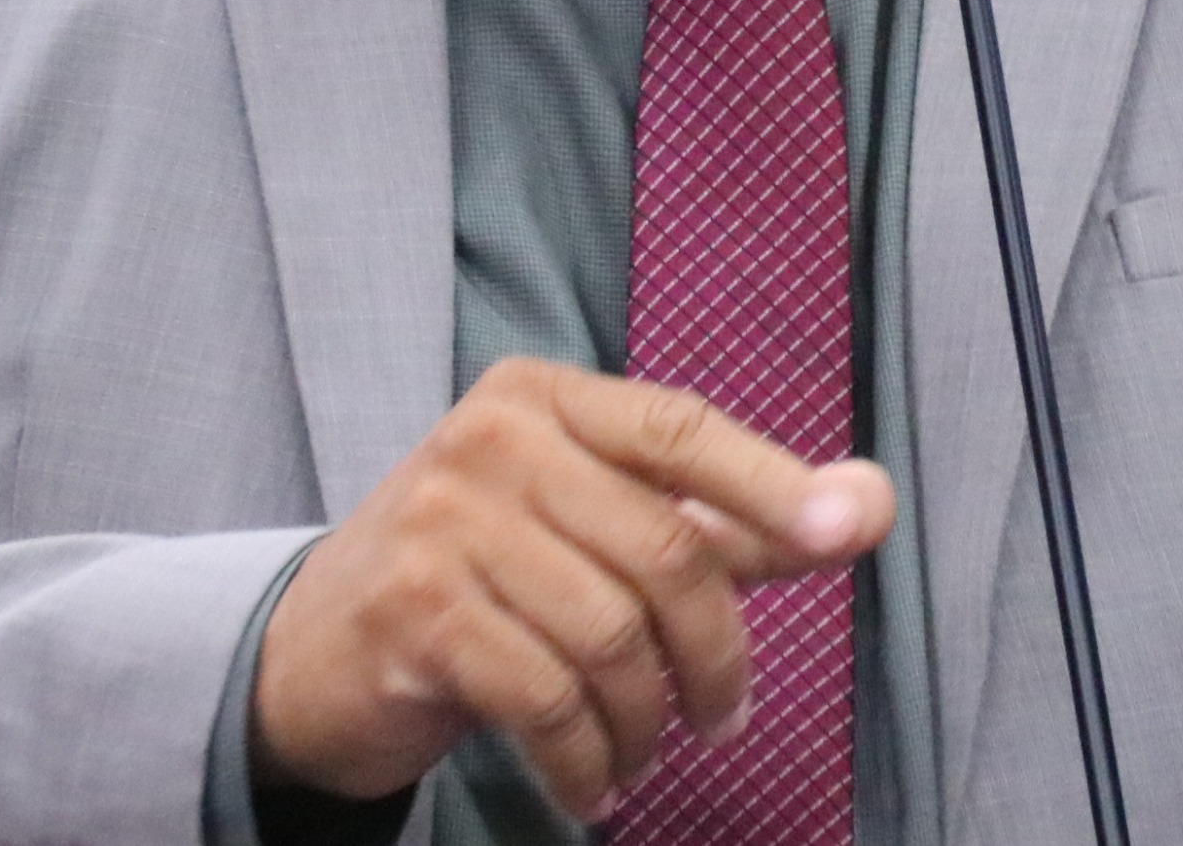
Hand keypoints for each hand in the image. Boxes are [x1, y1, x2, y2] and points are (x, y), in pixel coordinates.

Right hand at [250, 358, 893, 821]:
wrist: (316, 649)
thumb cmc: (484, 576)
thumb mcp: (599, 525)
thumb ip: (732, 518)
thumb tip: (867, 503)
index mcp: (546, 398)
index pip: (681, 430)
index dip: (774, 482)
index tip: (849, 533)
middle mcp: (491, 440)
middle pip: (663, 549)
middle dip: (716, 652)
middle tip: (724, 717)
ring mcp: (443, 522)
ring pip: (611, 635)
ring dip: (648, 721)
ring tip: (643, 754)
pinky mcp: (414, 615)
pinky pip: (546, 699)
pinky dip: (586, 760)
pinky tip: (591, 783)